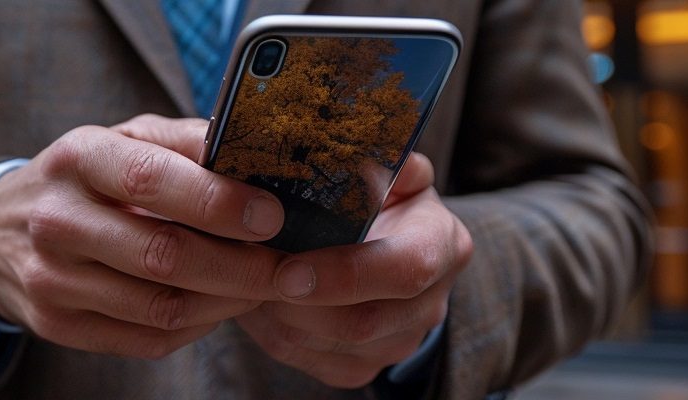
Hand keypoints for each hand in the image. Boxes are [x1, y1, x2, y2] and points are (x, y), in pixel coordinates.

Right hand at [0, 114, 286, 358]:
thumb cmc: (86, 179)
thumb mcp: (125, 138)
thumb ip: (188, 141)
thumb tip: (260, 150)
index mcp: (78, 157)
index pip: (149, 179)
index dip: (218, 201)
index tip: (271, 215)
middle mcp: (56, 219)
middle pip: (163, 254)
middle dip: (242, 266)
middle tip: (291, 267)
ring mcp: (51, 278)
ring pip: (161, 306)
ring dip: (227, 301)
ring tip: (263, 285)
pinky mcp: (56, 325)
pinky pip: (147, 338)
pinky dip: (198, 325)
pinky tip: (218, 304)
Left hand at [235, 151, 472, 387]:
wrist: (382, 244)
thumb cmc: (378, 197)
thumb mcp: (388, 166)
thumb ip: (382, 156)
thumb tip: (363, 151)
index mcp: (443, 246)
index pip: (406, 269)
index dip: (347, 273)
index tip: (290, 268)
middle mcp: (429, 304)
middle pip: (362, 321)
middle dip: (299, 303)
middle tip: (249, 275)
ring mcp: (396, 343)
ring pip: (327, 344)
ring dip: (279, 317)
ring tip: (243, 279)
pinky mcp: (359, 367)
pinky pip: (307, 358)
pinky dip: (273, 332)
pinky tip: (255, 299)